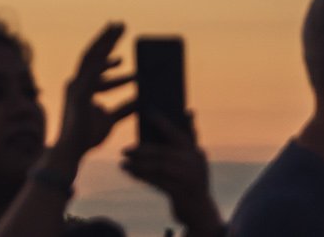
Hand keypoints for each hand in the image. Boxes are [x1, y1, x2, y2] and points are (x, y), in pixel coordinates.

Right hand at [46, 22, 135, 172]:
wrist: (72, 151)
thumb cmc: (87, 137)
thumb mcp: (112, 119)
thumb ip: (125, 108)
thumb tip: (142, 99)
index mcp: (83, 87)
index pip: (96, 64)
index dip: (110, 55)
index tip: (123, 49)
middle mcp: (77, 82)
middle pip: (93, 53)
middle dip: (107, 38)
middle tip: (121, 24)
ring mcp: (76, 86)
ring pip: (92, 57)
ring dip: (106, 42)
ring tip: (119, 29)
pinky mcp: (79, 94)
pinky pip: (93, 76)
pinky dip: (106, 67)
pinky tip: (118, 60)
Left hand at [120, 113, 222, 236]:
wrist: (199, 212)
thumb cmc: (189, 182)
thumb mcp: (189, 162)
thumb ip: (184, 142)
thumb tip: (180, 114)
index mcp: (195, 152)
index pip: (178, 133)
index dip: (163, 122)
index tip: (148, 112)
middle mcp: (194, 163)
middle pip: (163, 153)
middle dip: (142, 150)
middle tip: (124, 150)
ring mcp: (189, 178)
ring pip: (158, 168)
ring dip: (138, 165)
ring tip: (123, 164)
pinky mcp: (181, 193)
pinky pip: (157, 182)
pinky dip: (143, 177)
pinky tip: (131, 174)